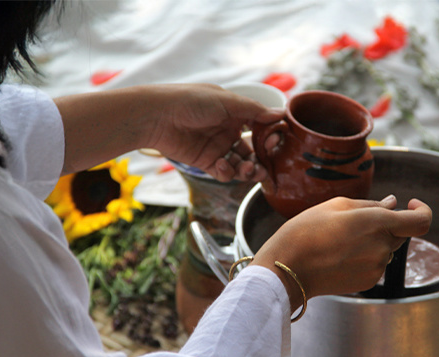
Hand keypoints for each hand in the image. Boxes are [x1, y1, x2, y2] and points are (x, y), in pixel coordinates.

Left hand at [145, 84, 283, 181]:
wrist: (157, 116)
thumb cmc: (190, 101)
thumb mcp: (227, 101)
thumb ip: (255, 111)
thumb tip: (281, 114)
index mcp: (235, 113)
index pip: (260, 127)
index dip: (269, 136)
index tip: (274, 141)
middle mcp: (228, 130)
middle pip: (253, 150)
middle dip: (261, 159)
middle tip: (264, 164)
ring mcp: (217, 147)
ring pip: (241, 164)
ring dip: (248, 170)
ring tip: (247, 170)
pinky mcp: (206, 162)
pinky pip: (224, 172)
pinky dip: (227, 172)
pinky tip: (222, 165)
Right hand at [252, 195, 431, 309]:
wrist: (287, 268)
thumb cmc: (307, 231)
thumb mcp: (337, 205)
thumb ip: (371, 204)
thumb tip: (393, 204)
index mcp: (378, 223)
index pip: (421, 221)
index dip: (422, 211)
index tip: (409, 205)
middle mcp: (383, 247)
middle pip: (400, 233)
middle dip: (385, 225)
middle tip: (353, 222)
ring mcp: (377, 267)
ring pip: (386, 249)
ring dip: (373, 241)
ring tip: (339, 239)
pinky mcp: (369, 281)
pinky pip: (375, 264)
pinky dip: (364, 256)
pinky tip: (339, 255)